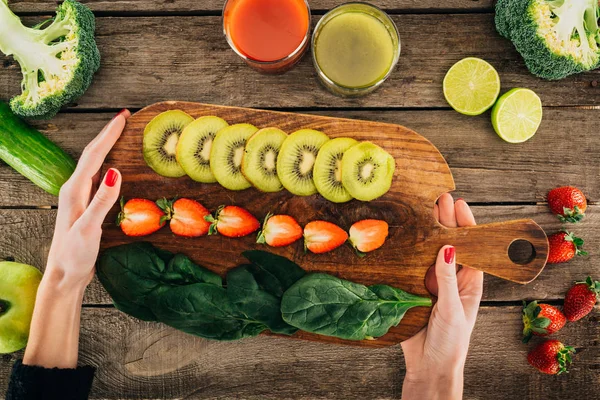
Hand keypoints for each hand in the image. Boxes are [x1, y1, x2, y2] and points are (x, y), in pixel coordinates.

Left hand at [45, 109, 129, 289]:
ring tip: (122, 133)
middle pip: (93, 154)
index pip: (94, 155)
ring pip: (95, 163)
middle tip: (125, 118)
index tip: (123, 117)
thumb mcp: (89, 229)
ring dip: (107, 146)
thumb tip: (116, 172)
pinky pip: (98, 176)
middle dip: (108, 134)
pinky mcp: (85, 206)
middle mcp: (74, 189)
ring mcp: (79, 197)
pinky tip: (115, 164)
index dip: (108, 134)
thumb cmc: (74, 255)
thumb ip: (101, 201)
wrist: (63, 275)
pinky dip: (108, 162)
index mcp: (75, 190)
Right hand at [401, 193, 482, 399]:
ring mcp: (430, 283)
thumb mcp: (453, 310)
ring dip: (425, 232)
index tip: (458, 204)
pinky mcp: (411, 290)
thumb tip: (447, 248)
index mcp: (468, 282)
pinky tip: (403, 235)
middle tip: (438, 198)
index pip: (470, 247)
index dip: (465, 225)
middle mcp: (450, 278)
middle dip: (444, 221)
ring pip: (427, 252)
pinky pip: (409, 266)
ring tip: (422, 209)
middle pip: (448, 244)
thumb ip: (447, 279)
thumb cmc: (451, 343)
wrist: (429, 367)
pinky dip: (407, 251)